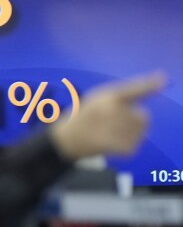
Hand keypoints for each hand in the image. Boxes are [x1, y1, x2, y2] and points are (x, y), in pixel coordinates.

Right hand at [50, 72, 165, 159]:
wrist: (65, 140)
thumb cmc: (81, 118)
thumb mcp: (96, 100)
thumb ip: (118, 98)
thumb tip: (143, 108)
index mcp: (107, 96)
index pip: (133, 89)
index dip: (149, 84)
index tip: (162, 79)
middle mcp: (113, 110)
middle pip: (143, 116)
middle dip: (134, 119)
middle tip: (115, 123)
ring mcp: (116, 129)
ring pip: (141, 131)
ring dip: (131, 133)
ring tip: (111, 133)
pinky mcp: (118, 145)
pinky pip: (134, 145)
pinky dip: (125, 147)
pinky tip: (110, 143)